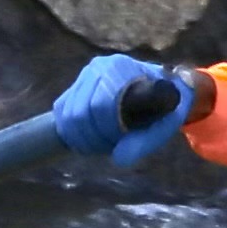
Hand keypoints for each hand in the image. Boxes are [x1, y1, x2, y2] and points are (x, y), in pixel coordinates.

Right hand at [40, 51, 198, 166]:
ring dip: (83, 137)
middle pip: (80, 113)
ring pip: (68, 115)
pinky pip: (62, 114)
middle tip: (110, 146)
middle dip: (93, 137)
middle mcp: (99, 67)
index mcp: (122, 69)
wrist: (159, 93)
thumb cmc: (164, 109)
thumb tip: (119, 160)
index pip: (99, 105)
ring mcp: (85, 76)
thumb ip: (144, 142)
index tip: (118, 141)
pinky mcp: (75, 87)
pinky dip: (73, 132)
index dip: (105, 131)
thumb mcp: (162, 127)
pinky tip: (92, 137)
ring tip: (103, 143)